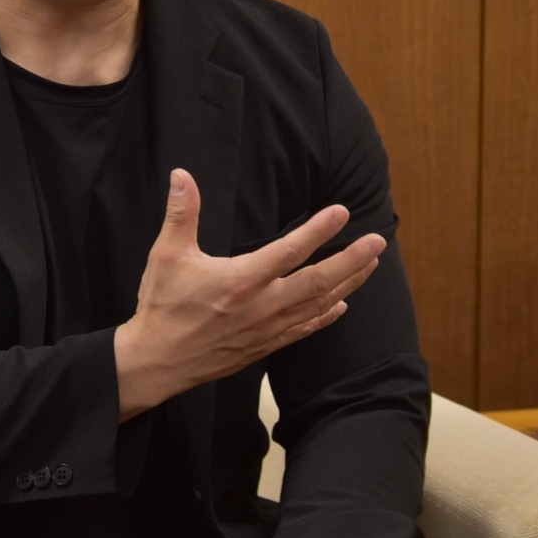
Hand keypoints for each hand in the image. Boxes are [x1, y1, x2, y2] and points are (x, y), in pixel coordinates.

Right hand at [114, 169, 385, 419]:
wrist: (158, 362)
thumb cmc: (162, 306)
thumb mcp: (167, 255)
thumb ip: (181, 213)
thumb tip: (181, 175)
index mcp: (242, 280)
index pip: (291, 250)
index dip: (319, 229)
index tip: (342, 212)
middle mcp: (263, 306)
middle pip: (319, 281)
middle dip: (353, 260)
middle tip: (378, 241)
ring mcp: (267, 329)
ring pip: (318, 305)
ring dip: (348, 283)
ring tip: (371, 265)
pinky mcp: (265, 346)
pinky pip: (304, 329)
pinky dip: (326, 316)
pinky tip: (341, 305)